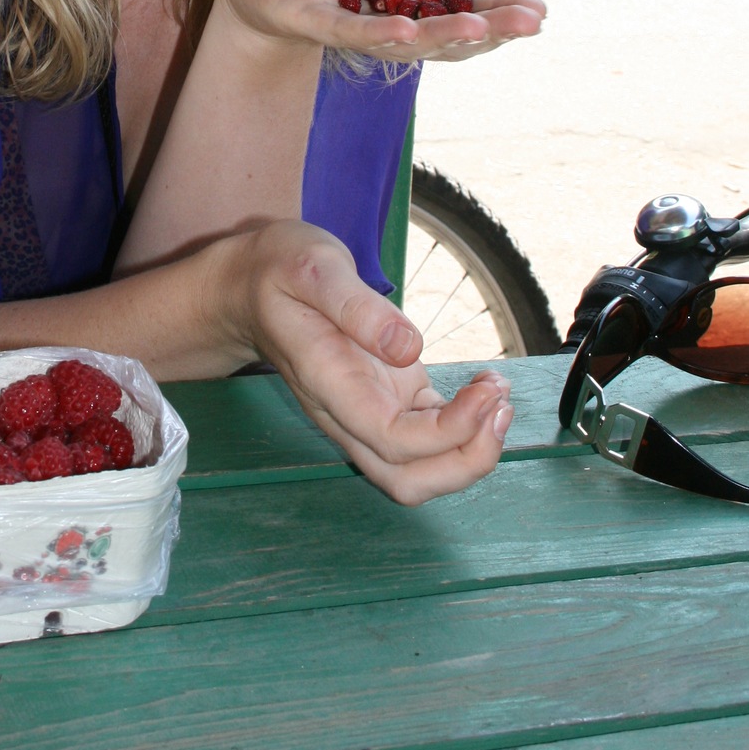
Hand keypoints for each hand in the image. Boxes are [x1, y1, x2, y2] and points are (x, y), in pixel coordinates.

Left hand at [217, 0, 544, 65]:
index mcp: (420, 9)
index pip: (470, 16)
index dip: (504, 15)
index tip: (541, 10)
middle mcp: (399, 30)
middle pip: (451, 39)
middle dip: (492, 31)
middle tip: (532, 23)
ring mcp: (364, 33)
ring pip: (412, 41)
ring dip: (447, 36)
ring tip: (482, 28)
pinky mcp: (325, 28)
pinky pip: (358, 35)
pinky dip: (384, 34)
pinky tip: (408, 31)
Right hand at [232, 220, 512, 504]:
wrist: (249, 289)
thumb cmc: (279, 273)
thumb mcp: (313, 268)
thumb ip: (356, 306)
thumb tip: (409, 347)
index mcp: (329, 385)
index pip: (392, 441)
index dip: (449, 432)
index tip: (486, 389)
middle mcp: (347, 415)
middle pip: (408, 481)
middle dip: (467, 460)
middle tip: (500, 403)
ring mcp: (367, 414)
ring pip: (419, 475)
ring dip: (471, 452)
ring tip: (500, 396)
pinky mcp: (387, 402)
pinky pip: (429, 442)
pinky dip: (468, 427)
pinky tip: (487, 387)